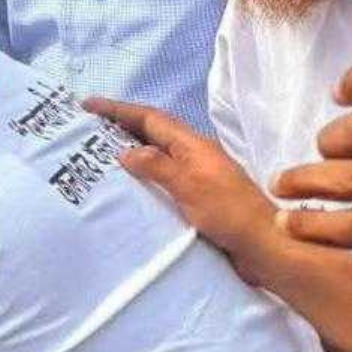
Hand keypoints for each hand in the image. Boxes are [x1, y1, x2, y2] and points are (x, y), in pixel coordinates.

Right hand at [85, 98, 278, 271]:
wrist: (264, 246)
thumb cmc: (229, 214)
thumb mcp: (190, 185)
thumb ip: (157, 166)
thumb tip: (126, 151)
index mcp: (194, 145)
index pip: (151, 119)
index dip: (119, 110)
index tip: (88, 105)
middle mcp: (194, 155)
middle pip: (153, 132)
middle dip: (121, 125)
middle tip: (88, 127)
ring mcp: (196, 175)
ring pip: (156, 153)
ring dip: (129, 148)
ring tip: (99, 153)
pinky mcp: (196, 196)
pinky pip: (161, 175)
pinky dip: (140, 173)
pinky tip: (128, 185)